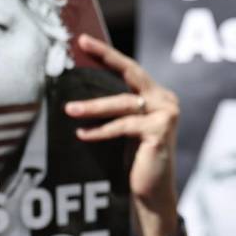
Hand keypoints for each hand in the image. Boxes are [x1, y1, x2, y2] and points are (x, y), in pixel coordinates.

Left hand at [65, 35, 178, 235]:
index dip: (108, 54)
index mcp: (158, 96)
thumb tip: (81, 89)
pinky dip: (101, 131)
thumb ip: (117, 108)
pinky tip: (83, 134)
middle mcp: (166, 101)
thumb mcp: (125, 129)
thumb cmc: (134, 162)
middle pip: (132, 73)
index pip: (130, 70)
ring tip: (69, 109)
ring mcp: (166, 115)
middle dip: (106, 57)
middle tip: (81, 46)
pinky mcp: (159, 132)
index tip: (84, 40)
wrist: (150, 194)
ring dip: (93, 107)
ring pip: (123, 103)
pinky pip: (123, 127)